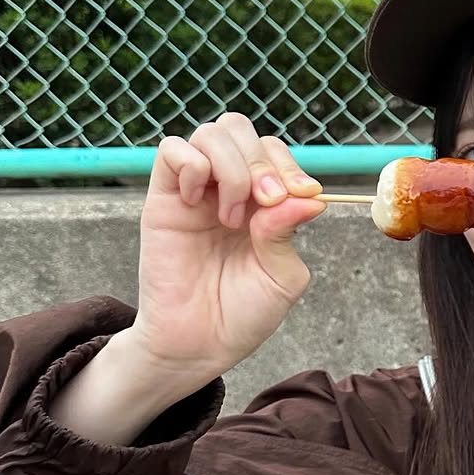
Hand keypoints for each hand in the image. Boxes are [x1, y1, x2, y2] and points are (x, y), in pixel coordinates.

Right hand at [126, 112, 327, 381]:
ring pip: (210, 133)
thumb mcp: (282, 278)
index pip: (273, 151)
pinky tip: (199, 202)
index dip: (289, 165)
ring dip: (232, 167)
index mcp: (262, 202)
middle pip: (241, 130)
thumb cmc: (243, 314)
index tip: (301, 195)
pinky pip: (171, 150)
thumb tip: (310, 197)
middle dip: (261, 160)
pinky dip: (192, 164)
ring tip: (231, 217)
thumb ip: (289, 233)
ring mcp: (195, 191)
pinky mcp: (163, 200)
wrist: (199, 345)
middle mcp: (228, 189)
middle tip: (266, 201)